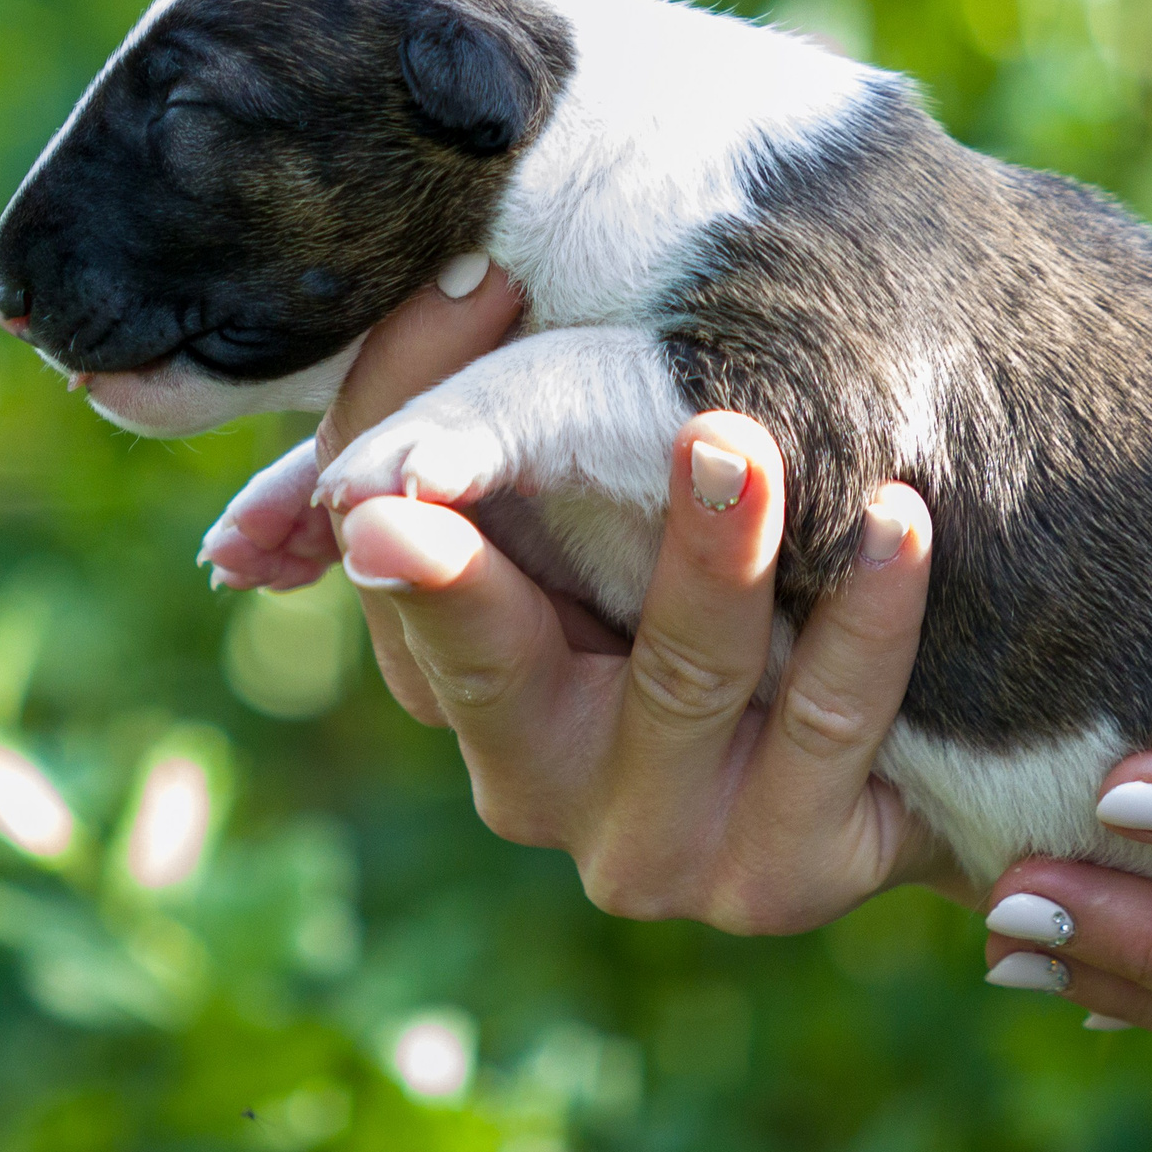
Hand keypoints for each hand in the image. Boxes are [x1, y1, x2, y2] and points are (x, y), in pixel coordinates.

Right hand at [318, 271, 962, 930]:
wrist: (912, 743)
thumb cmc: (707, 575)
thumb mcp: (584, 507)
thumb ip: (451, 469)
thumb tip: (238, 539)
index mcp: (456, 682)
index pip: (391, 549)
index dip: (414, 412)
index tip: (481, 281)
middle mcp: (532, 782)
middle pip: (484, 656)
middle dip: (475, 558)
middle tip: (462, 456)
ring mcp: (659, 843)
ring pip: (678, 682)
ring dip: (707, 557)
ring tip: (739, 441)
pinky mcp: (789, 869)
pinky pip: (831, 726)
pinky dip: (866, 620)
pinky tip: (893, 521)